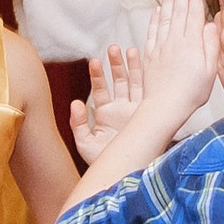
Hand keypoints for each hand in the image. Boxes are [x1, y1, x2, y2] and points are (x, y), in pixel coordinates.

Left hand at [69, 44, 143, 163]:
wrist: (123, 175)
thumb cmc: (104, 162)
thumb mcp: (85, 144)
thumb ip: (78, 124)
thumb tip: (75, 103)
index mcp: (106, 113)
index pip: (101, 90)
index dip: (97, 76)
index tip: (94, 61)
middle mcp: (122, 109)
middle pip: (119, 81)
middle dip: (116, 65)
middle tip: (113, 48)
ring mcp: (136, 111)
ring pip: (134, 84)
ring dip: (132, 67)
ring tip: (129, 50)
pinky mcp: (148, 115)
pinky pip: (148, 94)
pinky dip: (148, 80)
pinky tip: (147, 64)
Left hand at [142, 0, 217, 119]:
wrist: (165, 105)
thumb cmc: (191, 92)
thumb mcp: (210, 70)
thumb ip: (211, 45)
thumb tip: (211, 25)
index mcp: (192, 43)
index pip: (194, 14)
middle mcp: (175, 41)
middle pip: (178, 11)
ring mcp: (161, 46)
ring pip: (165, 17)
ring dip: (168, 0)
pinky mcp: (150, 55)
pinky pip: (152, 31)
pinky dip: (155, 18)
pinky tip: (157, 10)